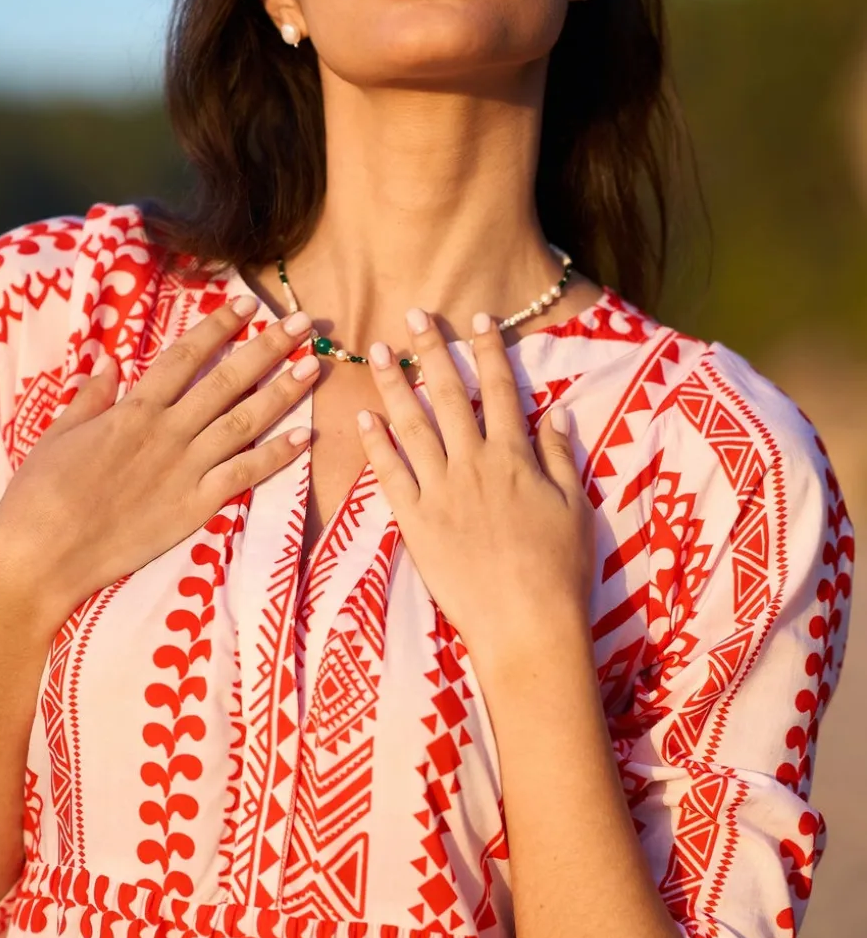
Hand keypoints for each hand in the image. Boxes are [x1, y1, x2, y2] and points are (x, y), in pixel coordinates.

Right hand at [0, 298, 318, 627]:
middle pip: (226, 381)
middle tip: (300, 323)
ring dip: (283, 393)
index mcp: (132, 410)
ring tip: (314, 366)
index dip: (219, 326)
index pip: (185, 356)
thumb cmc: (41, 492)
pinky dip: (277, 455)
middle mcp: (167, 432)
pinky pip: (244, 474)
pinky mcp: (195, 507)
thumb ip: (91, 397)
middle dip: (267, 348)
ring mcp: (185, 469)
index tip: (247, 302)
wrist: (43, 551)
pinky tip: (305, 437)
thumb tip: (110, 361)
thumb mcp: (59, 433)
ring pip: (244, 422)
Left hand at [358, 309, 594, 659]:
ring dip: (397, 385)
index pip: (502, 390)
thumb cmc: (559, 569)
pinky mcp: (416, 522)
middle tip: (413, 315)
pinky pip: (391, 475)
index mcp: (515, 457)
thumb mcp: (574, 507)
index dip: (489, 350)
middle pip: (451, 396)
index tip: (477, 316)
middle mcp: (475, 464)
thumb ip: (559, 457)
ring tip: (380, 352)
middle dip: (433, 351)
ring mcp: (441, 492)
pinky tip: (363, 418)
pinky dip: (376, 444)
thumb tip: (555, 412)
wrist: (526, 622)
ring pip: (414, 426)